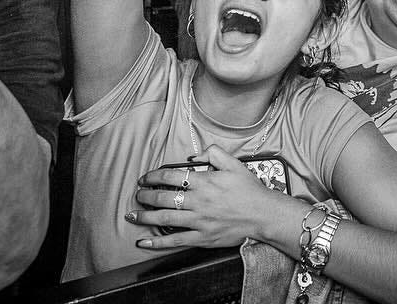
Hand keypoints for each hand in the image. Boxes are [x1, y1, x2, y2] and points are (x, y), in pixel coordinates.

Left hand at [128, 145, 295, 250]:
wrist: (263, 214)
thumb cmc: (250, 190)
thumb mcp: (235, 164)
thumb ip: (214, 153)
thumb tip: (195, 155)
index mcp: (205, 182)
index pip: (171, 177)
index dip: (154, 176)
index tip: (146, 178)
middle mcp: (198, 201)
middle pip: (163, 198)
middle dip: (146, 196)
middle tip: (138, 195)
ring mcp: (199, 221)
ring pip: (165, 219)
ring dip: (145, 217)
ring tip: (132, 215)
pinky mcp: (202, 238)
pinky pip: (175, 241)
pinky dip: (157, 243)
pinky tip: (143, 242)